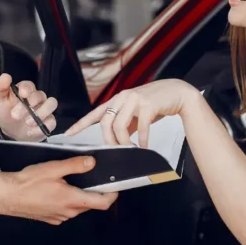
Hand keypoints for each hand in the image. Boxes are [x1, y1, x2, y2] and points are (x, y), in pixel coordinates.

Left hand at [0, 73, 56, 141]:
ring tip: (27, 122)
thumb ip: (1, 87)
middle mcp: (37, 97)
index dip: (26, 89)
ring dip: (40, 113)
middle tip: (15, 115)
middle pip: (40, 95)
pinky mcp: (48, 121)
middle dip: (28, 105)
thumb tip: (5, 76)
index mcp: (25, 90)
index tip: (22, 94)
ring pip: (52, 104)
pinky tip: (30, 131)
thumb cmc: (5, 112)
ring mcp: (44, 109)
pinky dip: (41, 127)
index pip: (29, 85)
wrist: (9, 130)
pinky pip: (52, 121)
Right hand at [0, 156, 117, 224]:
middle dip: (94, 192)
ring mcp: (59, 217)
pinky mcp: (50, 218)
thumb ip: (75, 165)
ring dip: (79, 196)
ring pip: (78, 207)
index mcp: (72, 200)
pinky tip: (57, 189)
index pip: (102, 203)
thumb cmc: (27, 182)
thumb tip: (92, 162)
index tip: (115, 185)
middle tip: (92, 176)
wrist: (5, 195)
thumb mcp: (53, 168)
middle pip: (90, 204)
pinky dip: (67, 200)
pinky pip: (66, 210)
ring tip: (71, 180)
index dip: (112, 195)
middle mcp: (68, 212)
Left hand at [64, 79, 198, 147]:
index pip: (95, 113)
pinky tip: (145, 146)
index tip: (69, 134)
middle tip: (117, 151)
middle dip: (109, 141)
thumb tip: (117, 141)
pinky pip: (141, 127)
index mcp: (117, 99)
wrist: (177, 92)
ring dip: (124, 142)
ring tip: (131, 150)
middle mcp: (123, 97)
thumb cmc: (155, 103)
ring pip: (120, 126)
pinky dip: (142, 140)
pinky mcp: (148, 104)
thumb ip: (125, 123)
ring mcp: (135, 99)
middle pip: (106, 123)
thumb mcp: (136, 112)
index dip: (81, 124)